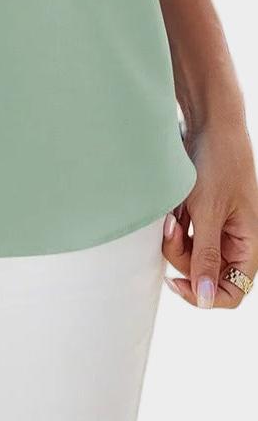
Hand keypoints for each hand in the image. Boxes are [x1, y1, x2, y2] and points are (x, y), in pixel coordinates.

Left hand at [162, 115, 257, 308]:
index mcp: (248, 244)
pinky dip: (175, 224)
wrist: (209, 122)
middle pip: (204, 273)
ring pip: (190, 253)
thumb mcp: (209, 211)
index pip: (232, 291)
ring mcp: (217, 226)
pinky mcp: (201, 212)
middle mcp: (234, 239)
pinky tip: (173, 208)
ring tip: (172, 213)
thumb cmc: (218, 162)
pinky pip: (183, 233)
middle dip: (183, 255)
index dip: (205, 295)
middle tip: (172, 229)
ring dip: (176, 238)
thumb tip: (205, 297)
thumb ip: (205, 254)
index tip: (176, 281)